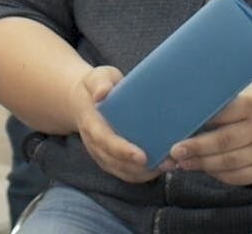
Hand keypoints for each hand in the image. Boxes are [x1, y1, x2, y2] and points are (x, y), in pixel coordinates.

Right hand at [69, 66, 168, 183]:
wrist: (82, 101)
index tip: (142, 156)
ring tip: (169, 165)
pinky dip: (143, 175)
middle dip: (141, 167)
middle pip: (116, 162)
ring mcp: (101, 154)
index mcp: (91, 123)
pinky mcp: (109, 159)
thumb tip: (102, 93)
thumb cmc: (95, 86)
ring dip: (145, 173)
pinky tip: (161, 167)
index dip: (123, 151)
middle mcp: (94, 143)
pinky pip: (125, 173)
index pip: (105, 141)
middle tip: (166, 163)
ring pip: (122, 171)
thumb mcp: (97, 77)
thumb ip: (100, 83)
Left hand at [169, 81, 251, 185]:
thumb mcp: (250, 92)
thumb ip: (226, 99)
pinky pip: (240, 177)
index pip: (222, 114)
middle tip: (174, 151)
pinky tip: (206, 170)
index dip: (200, 122)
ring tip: (183, 163)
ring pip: (229, 162)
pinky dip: (220, 175)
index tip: (178, 126)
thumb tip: (187, 106)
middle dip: (196, 148)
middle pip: (223, 142)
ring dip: (203, 165)